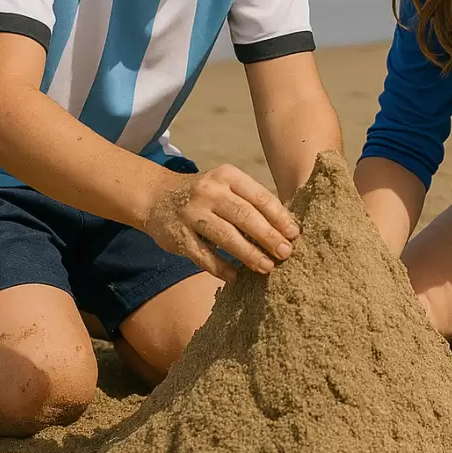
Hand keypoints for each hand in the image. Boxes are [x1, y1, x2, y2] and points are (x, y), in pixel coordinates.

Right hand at [142, 164, 300, 282]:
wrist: (157, 196)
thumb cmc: (205, 194)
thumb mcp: (226, 186)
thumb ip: (251, 201)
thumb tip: (286, 227)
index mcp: (227, 176)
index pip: (258, 196)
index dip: (278, 216)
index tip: (294, 234)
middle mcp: (210, 191)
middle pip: (244, 216)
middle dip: (268, 236)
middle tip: (286, 253)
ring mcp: (192, 213)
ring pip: (225, 236)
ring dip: (249, 254)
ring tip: (267, 267)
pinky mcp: (178, 235)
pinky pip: (202, 255)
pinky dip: (220, 267)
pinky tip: (235, 277)